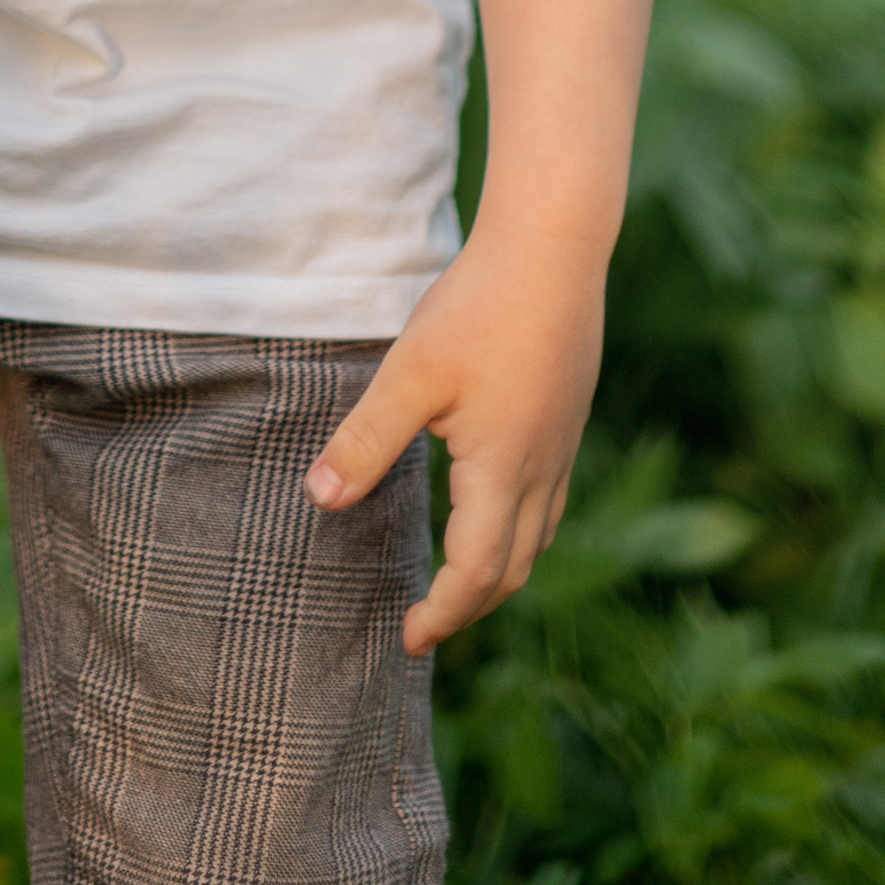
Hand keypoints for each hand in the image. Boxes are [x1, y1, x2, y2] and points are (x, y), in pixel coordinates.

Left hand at [304, 218, 605, 654]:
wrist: (553, 247)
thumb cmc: (479, 306)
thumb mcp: (410, 374)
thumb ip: (365, 441)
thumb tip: (317, 501)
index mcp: (501, 471)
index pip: (475, 573)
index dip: (441, 614)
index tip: (407, 638)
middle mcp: (541, 469)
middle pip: (513, 569)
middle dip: (470, 607)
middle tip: (427, 625)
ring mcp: (560, 443)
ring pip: (538, 537)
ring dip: (498, 571)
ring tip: (458, 582)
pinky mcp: (566, 416)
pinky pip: (549, 500)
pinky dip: (520, 530)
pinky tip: (494, 506)